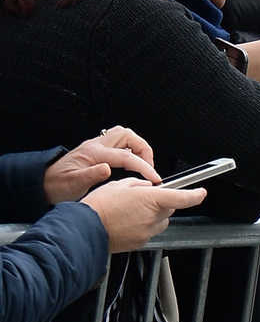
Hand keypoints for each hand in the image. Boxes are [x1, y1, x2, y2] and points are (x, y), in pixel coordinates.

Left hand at [44, 127, 158, 202]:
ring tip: (142, 164)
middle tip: (149, 167)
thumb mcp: (73, 184)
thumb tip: (107, 168)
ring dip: (137, 147)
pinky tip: (130, 164)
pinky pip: (118, 144)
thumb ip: (91, 175)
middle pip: (127, 135)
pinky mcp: (96, 151)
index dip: (144, 166)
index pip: (126, 155)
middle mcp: (95, 146)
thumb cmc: (56, 186)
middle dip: (143, 149)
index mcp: (93, 153)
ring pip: (124, 136)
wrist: (44, 184)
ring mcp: (96, 146)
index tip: (154, 177)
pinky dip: (129, 150)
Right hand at [82, 179, 206, 250]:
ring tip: (131, 211)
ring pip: (160, 221)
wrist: (86, 230)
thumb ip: (139, 185)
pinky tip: (127, 222)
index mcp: (150, 199)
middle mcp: (152, 217)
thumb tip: (147, 187)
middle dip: (161, 202)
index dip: (195, 195)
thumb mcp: (119, 185)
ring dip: (153, 215)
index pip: (182, 198)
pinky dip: (143, 226)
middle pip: (169, 208)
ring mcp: (147, 232)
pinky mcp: (141, 242)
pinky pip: (148, 232)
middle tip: (143, 198)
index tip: (201, 192)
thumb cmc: (98, 207)